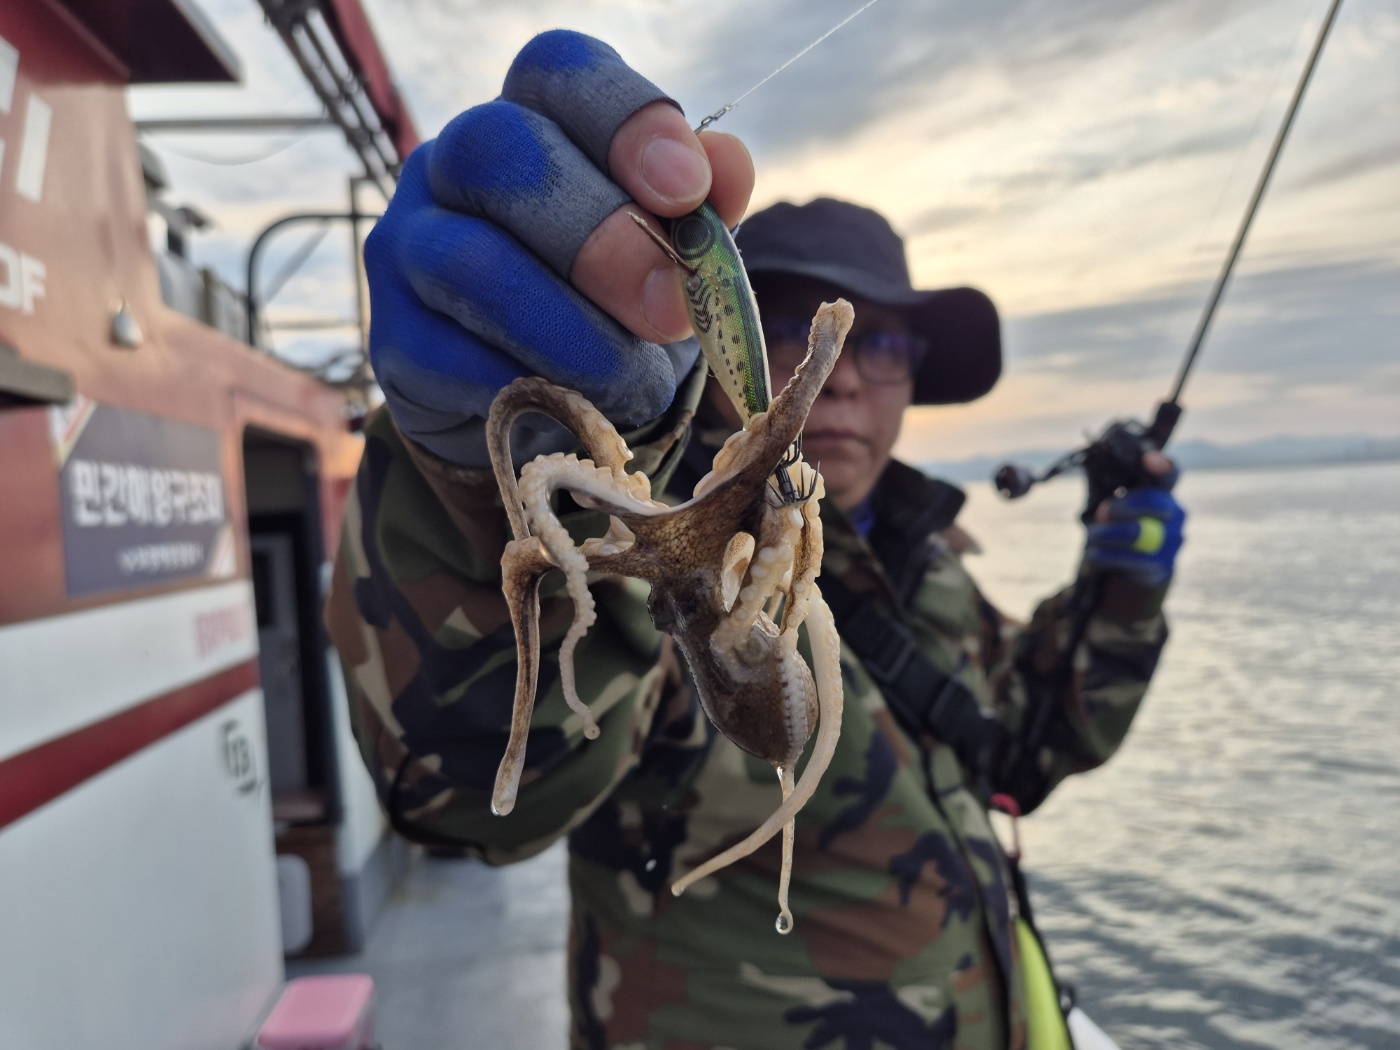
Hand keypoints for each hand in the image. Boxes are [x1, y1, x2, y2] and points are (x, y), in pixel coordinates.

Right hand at [364, 31, 754, 465]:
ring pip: (471, 263)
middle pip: (501, 153)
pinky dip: (524, 385)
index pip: (558, 71)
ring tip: (634, 383)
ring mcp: (407, 247)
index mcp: (532, 118)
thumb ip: (699, 213)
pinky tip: (574, 408)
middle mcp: (452, 162)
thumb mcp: (673, 260)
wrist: (546, 413)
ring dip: (567, 330)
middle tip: (671, 312)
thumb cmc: (615, 311)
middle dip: (603, 237)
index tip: (686, 191)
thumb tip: (727, 166)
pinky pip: (447, 355)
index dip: (626, 119)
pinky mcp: (392, 339)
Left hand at [1083, 454, 1184, 587]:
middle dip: (1122, 506)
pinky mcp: (1162, 566)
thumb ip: (1107, 488)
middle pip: (1152, 502)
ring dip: (1107, 534)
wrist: (1133, 564)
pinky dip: (1107, 556)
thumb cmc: (1120, 523)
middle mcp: (1175, 513)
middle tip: (1103, 512)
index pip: (1170, 474)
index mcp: (1163, 491)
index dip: (1162, 465)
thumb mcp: (1113, 503)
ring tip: (1091, 536)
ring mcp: (1173, 541)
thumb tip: (1096, 482)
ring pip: (1137, 533)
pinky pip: (1132, 561)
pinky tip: (1093, 554)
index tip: (1147, 458)